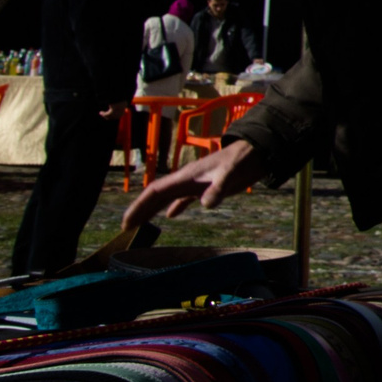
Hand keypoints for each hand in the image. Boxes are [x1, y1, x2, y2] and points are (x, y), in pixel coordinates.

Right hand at [124, 139, 260, 225]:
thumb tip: (206, 204)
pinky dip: (175, 207)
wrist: (256, 152)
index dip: (139, 206)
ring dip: (153, 210)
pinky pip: (184, 198)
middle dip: (140, 211)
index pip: (155, 192)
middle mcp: (186, 180)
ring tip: (140, 224)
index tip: (126, 221)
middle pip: (156, 196)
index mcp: (186, 176)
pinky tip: (171, 216)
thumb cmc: (241, 160)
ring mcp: (195, 183)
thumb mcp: (230, 174)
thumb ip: (217, 188)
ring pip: (168, 198)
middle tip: (126, 228)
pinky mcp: (206, 186)